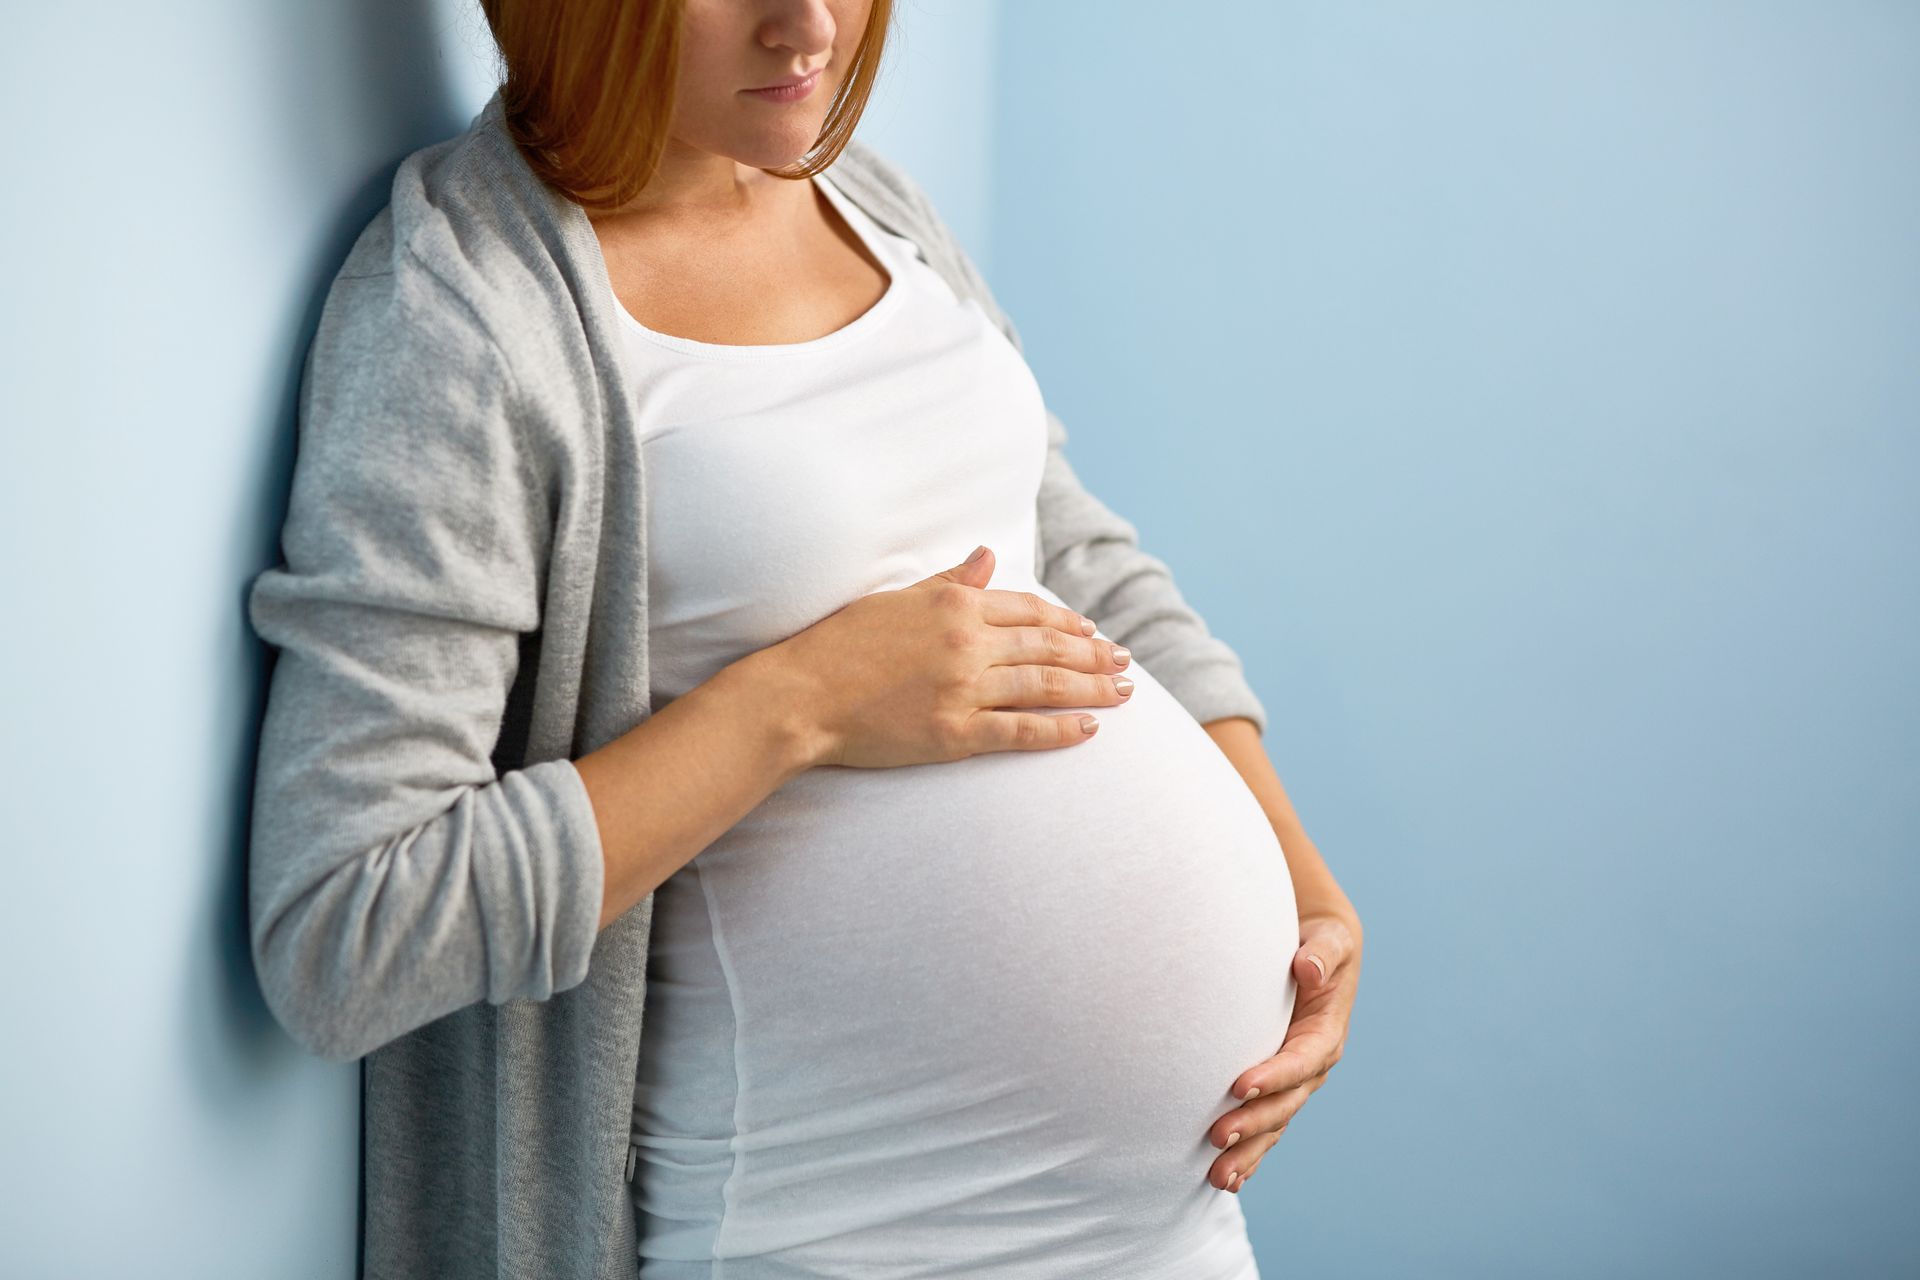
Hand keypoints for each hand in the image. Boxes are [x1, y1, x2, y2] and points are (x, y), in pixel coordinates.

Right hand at [770, 544, 1136, 769]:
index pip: (1028, 610)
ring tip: (1125, 691)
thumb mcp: (895, 598)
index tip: (1093, 630)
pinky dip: (1061, 730)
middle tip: (1125, 660)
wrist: (802, 695)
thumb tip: (987, 556)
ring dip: (1092, 687)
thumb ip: (949, 581)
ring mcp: (964, 689)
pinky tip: (1090, 728)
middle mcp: (968, 643)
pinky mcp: (956, 733)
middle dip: (1094, 653)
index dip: (1068, 622)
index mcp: (954, 605)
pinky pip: (1022, 730)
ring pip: (1046, 685)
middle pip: (1048, 646)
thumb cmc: (839, 644)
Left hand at [1206, 910, 1362, 1191]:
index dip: (1273, 1075)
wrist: (1317, 954)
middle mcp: (1311, 1066)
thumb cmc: (1321, 944)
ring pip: (1272, 1124)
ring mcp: (1294, 1082)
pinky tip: (1226, 1179)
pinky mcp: (1276, 1088)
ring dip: (1247, 1151)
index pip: (1300, 1062)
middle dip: (1252, 1124)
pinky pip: (1263, 1125)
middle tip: (1216, 1137)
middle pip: (1283, 1104)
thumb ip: (1323, 953)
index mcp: (1325, 1035)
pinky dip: (1248, 1153)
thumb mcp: (1331, 940)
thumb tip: (1308, 966)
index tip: (1239, 1085)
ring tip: (1218, 1177)